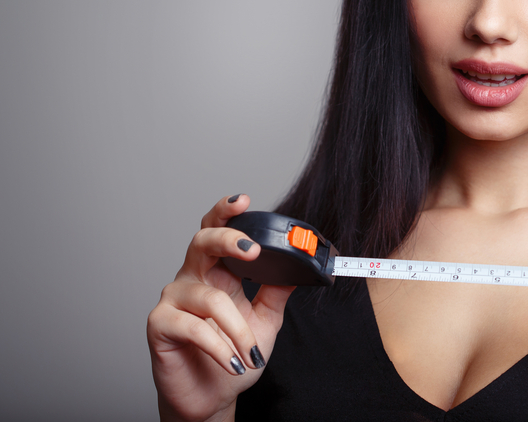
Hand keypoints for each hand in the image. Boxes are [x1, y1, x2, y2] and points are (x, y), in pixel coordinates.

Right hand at [147, 195, 295, 421]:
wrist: (212, 396)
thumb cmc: (234, 354)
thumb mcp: (265, 319)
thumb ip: (277, 290)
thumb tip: (300, 266)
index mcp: (218, 271)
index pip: (218, 229)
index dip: (226, 211)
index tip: (245, 200)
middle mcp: (193, 278)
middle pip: (202, 242)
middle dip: (228, 239)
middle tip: (252, 250)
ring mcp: (173, 299)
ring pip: (210, 298)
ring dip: (238, 330)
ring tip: (252, 354)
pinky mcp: (159, 325)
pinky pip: (194, 328)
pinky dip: (220, 347)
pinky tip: (233, 362)